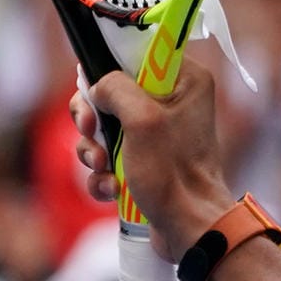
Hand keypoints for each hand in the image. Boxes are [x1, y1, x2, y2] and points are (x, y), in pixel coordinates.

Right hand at [70, 60, 232, 261]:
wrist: (189, 228)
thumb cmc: (173, 173)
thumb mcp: (142, 119)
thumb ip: (114, 87)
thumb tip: (95, 86)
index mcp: (185, 80)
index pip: (135, 51)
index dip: (108, 68)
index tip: (96, 91)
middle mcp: (173, 102)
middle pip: (110, 90)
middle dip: (92, 116)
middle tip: (91, 131)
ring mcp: (157, 134)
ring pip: (103, 126)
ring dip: (93, 149)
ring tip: (103, 167)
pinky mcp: (144, 162)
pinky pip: (108, 157)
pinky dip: (103, 173)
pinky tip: (110, 189)